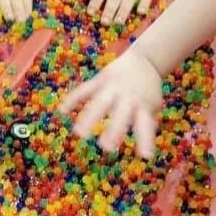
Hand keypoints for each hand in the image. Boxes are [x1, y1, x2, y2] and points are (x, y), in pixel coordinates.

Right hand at [58, 44, 161, 158]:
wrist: (145, 60)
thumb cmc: (147, 91)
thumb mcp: (153, 105)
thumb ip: (146, 122)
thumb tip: (143, 148)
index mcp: (143, 106)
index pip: (145, 125)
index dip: (145, 140)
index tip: (145, 155)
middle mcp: (128, 97)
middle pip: (120, 115)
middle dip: (113, 130)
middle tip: (106, 147)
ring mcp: (112, 88)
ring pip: (99, 103)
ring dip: (89, 118)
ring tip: (78, 133)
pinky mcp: (100, 80)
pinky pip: (84, 90)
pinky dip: (72, 99)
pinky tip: (61, 110)